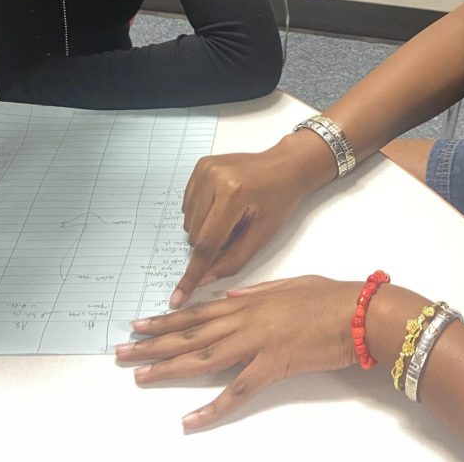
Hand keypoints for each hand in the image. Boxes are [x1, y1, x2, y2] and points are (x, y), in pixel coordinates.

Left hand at [118, 276, 357, 429]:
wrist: (360, 312)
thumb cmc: (331, 296)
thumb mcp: (290, 284)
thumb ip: (256, 292)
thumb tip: (229, 297)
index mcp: (248, 302)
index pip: (197, 313)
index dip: (165, 320)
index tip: (138, 324)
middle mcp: (245, 320)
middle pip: (190, 335)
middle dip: (153, 344)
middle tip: (121, 352)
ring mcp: (256, 343)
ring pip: (203, 359)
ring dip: (168, 369)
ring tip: (139, 376)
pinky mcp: (272, 366)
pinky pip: (237, 392)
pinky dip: (212, 408)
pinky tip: (190, 421)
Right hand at [173, 132, 336, 306]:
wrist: (285, 166)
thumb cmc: (279, 199)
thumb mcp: (263, 234)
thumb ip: (234, 260)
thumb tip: (205, 279)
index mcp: (233, 194)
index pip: (207, 244)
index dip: (193, 274)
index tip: (178, 297)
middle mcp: (213, 178)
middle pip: (195, 235)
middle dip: (213, 242)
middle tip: (238, 229)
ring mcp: (204, 169)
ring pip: (188, 222)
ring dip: (206, 228)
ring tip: (232, 214)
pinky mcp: (200, 166)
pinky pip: (188, 204)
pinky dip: (202, 212)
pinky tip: (222, 204)